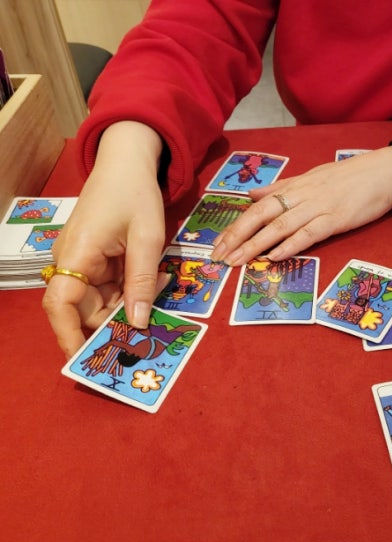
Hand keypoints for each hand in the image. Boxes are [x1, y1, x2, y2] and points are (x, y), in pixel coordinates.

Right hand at [42, 122, 165, 357]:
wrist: (127, 162)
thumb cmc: (135, 194)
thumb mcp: (147, 238)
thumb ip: (142, 281)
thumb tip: (138, 322)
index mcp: (76, 255)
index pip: (61, 305)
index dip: (69, 335)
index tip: (85, 359)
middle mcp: (71, 262)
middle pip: (84, 309)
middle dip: (117, 320)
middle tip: (152, 325)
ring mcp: (82, 261)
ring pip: (100, 300)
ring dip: (130, 302)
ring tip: (161, 284)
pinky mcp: (94, 260)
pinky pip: (109, 286)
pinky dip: (131, 289)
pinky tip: (155, 278)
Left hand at [211, 146, 391, 264]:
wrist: (383, 172)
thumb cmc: (348, 176)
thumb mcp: (311, 177)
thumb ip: (281, 187)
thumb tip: (252, 194)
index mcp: (294, 187)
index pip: (257, 207)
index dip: (236, 226)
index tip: (218, 244)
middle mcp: (301, 196)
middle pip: (262, 216)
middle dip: (238, 237)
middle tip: (220, 257)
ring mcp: (318, 208)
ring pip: (280, 226)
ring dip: (256, 245)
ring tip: (239, 261)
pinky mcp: (336, 219)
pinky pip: (309, 233)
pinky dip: (290, 245)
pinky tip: (274, 256)